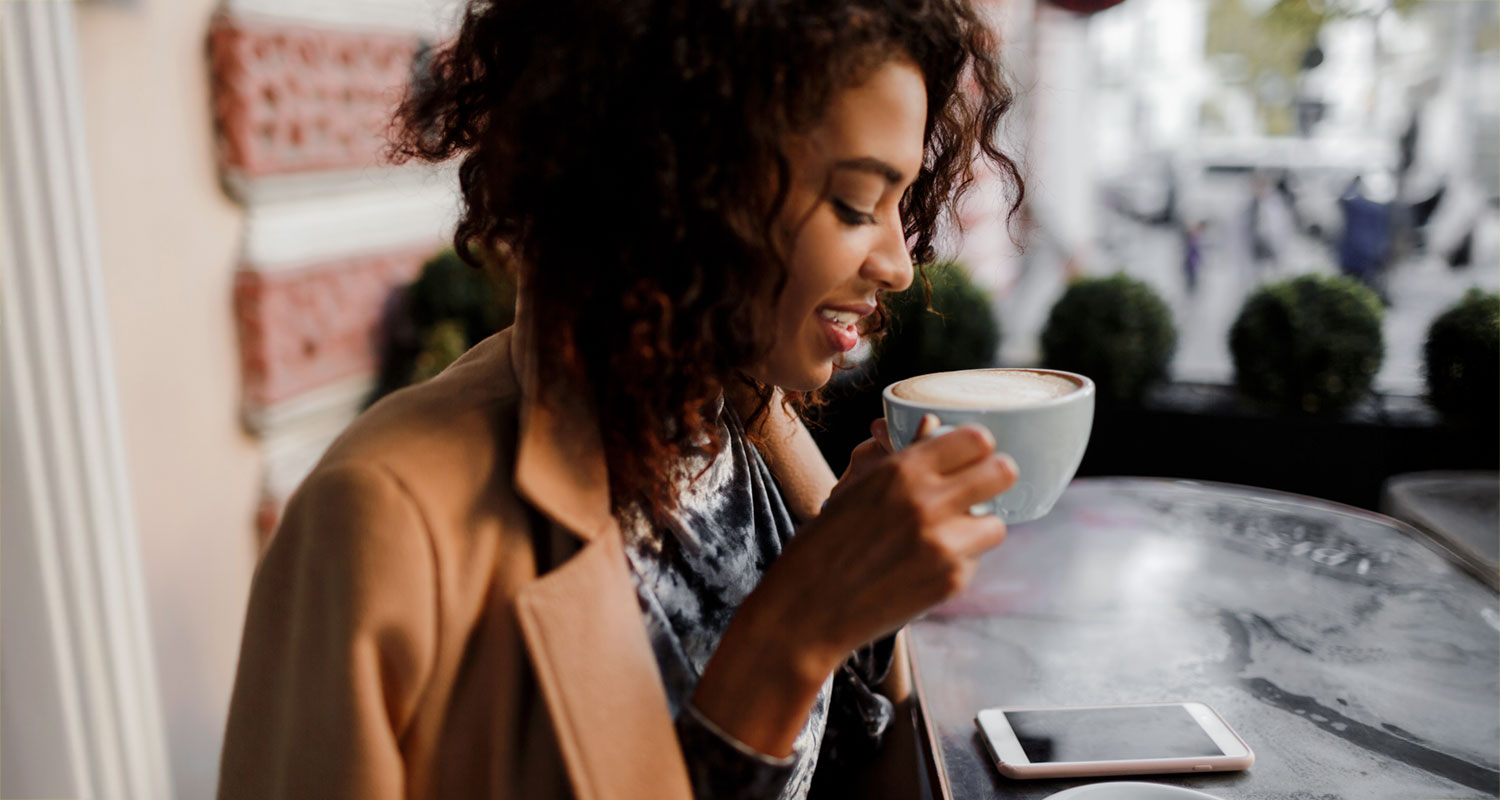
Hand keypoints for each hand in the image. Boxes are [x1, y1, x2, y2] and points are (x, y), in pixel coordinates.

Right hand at [692, 415, 1016, 756]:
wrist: (808, 610)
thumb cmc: (824, 546)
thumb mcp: (857, 489)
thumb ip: (902, 458)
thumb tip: (932, 426)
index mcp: (902, 470)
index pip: (976, 439)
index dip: (976, 448)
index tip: (969, 457)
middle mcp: (928, 502)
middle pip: (1004, 472)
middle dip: (993, 478)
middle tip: (977, 489)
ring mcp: (944, 544)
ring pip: (996, 523)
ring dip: (977, 527)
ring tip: (946, 535)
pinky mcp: (951, 582)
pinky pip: (975, 560)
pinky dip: (958, 561)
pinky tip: (926, 565)